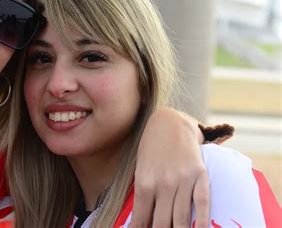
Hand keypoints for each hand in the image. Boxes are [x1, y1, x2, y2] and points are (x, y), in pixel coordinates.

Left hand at [129, 108, 209, 227]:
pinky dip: (200, 222)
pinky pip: (202, 204)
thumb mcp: (140, 169)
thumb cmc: (150, 147)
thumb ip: (142, 193)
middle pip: (162, 222)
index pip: (142, 218)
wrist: (170, 123)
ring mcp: (183, 181)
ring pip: (181, 218)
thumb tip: (142, 218)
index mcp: (145, 183)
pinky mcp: (199, 176)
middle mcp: (163, 184)